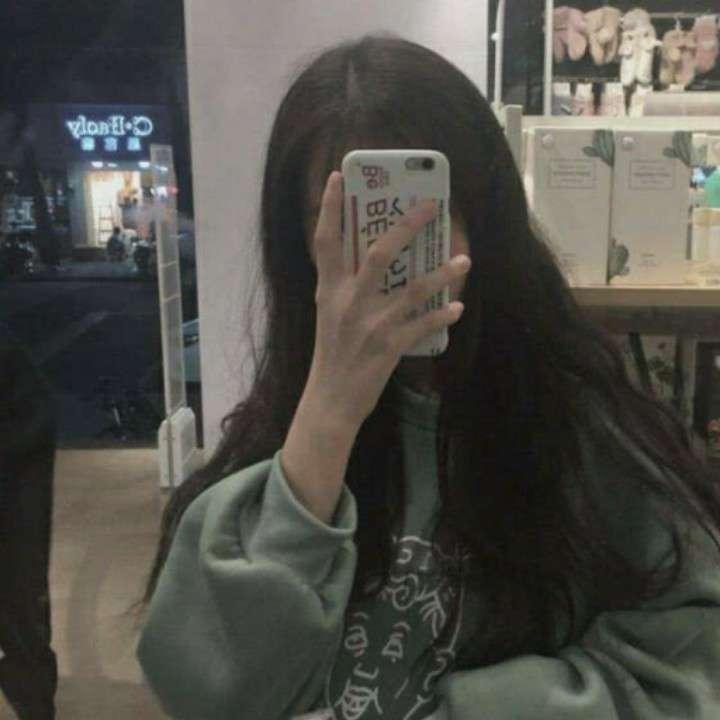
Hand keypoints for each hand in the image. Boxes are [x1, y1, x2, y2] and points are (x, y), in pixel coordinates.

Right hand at [305, 170, 470, 429]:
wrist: (330, 400)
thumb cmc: (331, 355)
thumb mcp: (329, 315)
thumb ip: (345, 288)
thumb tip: (368, 260)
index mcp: (329, 291)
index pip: (325, 241)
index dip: (330, 207)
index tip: (338, 176)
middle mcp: (348, 302)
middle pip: (380, 253)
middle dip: (407, 225)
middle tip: (430, 205)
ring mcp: (370, 325)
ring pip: (413, 289)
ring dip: (443, 273)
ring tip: (465, 259)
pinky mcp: (389, 347)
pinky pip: (424, 325)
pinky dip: (444, 315)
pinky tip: (458, 307)